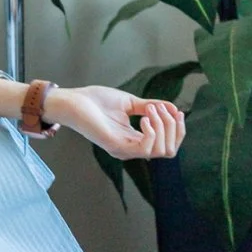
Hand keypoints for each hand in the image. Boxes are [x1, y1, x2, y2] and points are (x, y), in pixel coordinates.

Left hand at [45, 85, 185, 161]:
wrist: (73, 101)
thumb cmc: (97, 101)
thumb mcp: (130, 103)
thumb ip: (151, 107)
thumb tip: (174, 109)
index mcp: (136, 140)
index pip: (168, 146)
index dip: (178, 130)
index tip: (177, 111)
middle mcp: (132, 148)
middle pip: (169, 150)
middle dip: (173, 128)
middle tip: (161, 108)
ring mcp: (124, 150)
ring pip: (160, 150)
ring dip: (163, 127)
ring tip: (150, 109)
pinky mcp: (116, 146)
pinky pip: (145, 148)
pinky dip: (152, 132)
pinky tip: (145, 117)